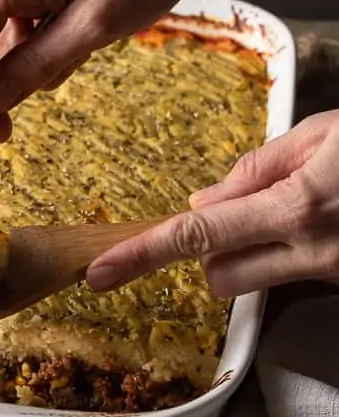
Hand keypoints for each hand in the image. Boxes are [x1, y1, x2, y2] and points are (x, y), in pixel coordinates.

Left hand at [86, 111, 338, 296]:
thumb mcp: (323, 134)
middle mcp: (310, 252)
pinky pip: (290, 275)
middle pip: (217, 277)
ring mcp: (330, 274)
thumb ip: (256, 169)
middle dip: (210, 250)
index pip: (196, 236)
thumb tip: (205, 201)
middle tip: (242, 209)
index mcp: (296, 208)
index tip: (101, 271)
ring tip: (293, 207)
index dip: (142, 254)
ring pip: (252, 282)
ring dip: (248, 253)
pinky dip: (285, 252)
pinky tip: (320, 218)